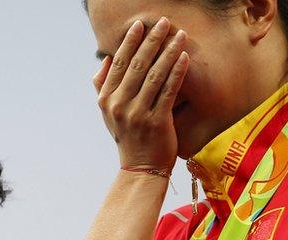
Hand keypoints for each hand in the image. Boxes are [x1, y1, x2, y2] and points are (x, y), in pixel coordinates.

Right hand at [93, 18, 188, 170]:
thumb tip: (106, 60)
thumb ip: (103, 87)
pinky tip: (185, 57)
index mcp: (106, 100)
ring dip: (169, 51)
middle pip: (137, 64)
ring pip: (154, 74)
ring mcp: (137, 114)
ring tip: (180, 34)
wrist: (140, 169)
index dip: (129, 42)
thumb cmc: (128, 137)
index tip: (139, 25)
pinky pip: (168, 90)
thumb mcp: (108, 114)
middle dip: (152, 40)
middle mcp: (119, 105)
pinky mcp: (156, 122)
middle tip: (164, 21)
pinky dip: (177, 72)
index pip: (118, 63)